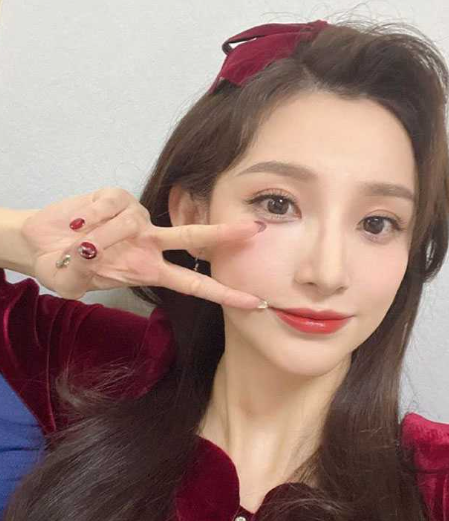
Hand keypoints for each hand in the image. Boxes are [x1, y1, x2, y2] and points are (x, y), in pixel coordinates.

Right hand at [21, 187, 265, 308]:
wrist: (40, 242)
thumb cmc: (65, 267)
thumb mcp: (78, 283)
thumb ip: (87, 276)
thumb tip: (91, 255)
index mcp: (149, 269)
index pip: (194, 282)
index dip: (224, 293)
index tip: (254, 302)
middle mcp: (149, 242)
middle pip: (192, 237)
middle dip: (224, 234)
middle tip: (255, 231)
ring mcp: (135, 218)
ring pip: (130, 223)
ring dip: (98, 239)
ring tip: (79, 246)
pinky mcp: (116, 195)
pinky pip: (108, 206)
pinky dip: (88, 218)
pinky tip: (78, 223)